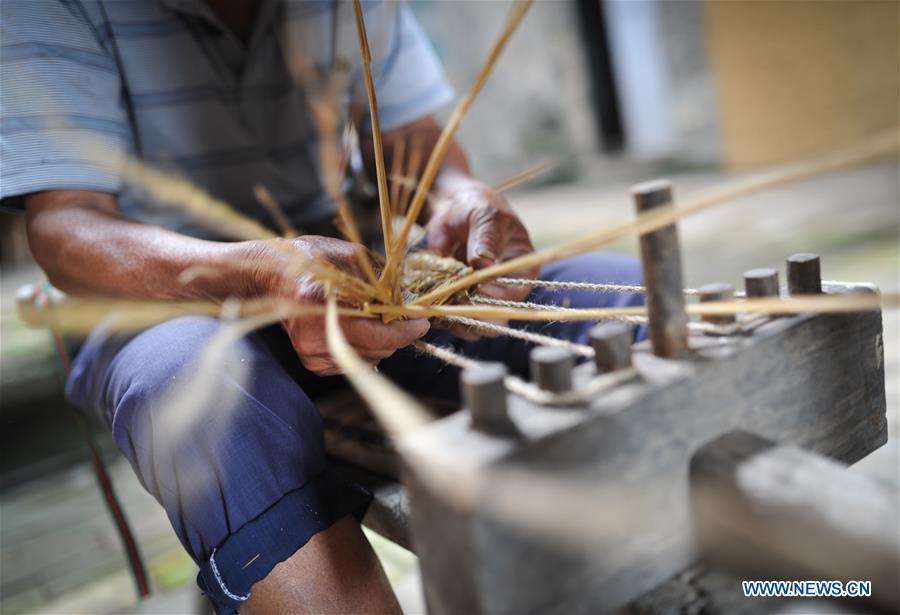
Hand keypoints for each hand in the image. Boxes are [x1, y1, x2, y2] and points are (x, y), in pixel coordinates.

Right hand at [255, 236, 429, 375]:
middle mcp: (313, 336)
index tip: (422, 322)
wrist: (272, 277)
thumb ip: (380, 277)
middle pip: (376, 348)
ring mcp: (311, 353)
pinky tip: (361, 327)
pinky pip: (356, 361)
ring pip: (370, 358)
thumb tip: (408, 298)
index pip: (374, 333)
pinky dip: (367, 346)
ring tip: (377, 317)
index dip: (404, 330)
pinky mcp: (313, 363)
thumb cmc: (310, 260)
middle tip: (403, 314)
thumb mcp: (348, 255)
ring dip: (383, 340)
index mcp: (317, 304)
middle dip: (397, 333)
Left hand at [425, 176, 538, 339]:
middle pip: (497, 317)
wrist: (452, 209)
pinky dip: (439, 315)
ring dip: (455, 319)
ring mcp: (480, 297)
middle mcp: (504, 289)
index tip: (477, 288)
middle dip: (476, 316)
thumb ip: (486, 238)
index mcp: (522, 268)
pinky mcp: (458, 300)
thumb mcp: (485, 216)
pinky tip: (428, 305)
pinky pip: (451, 318)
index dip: (498, 296)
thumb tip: (483, 262)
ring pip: (473, 325)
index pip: (516, 293)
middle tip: (455, 306)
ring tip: (439, 306)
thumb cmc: (478, 207)